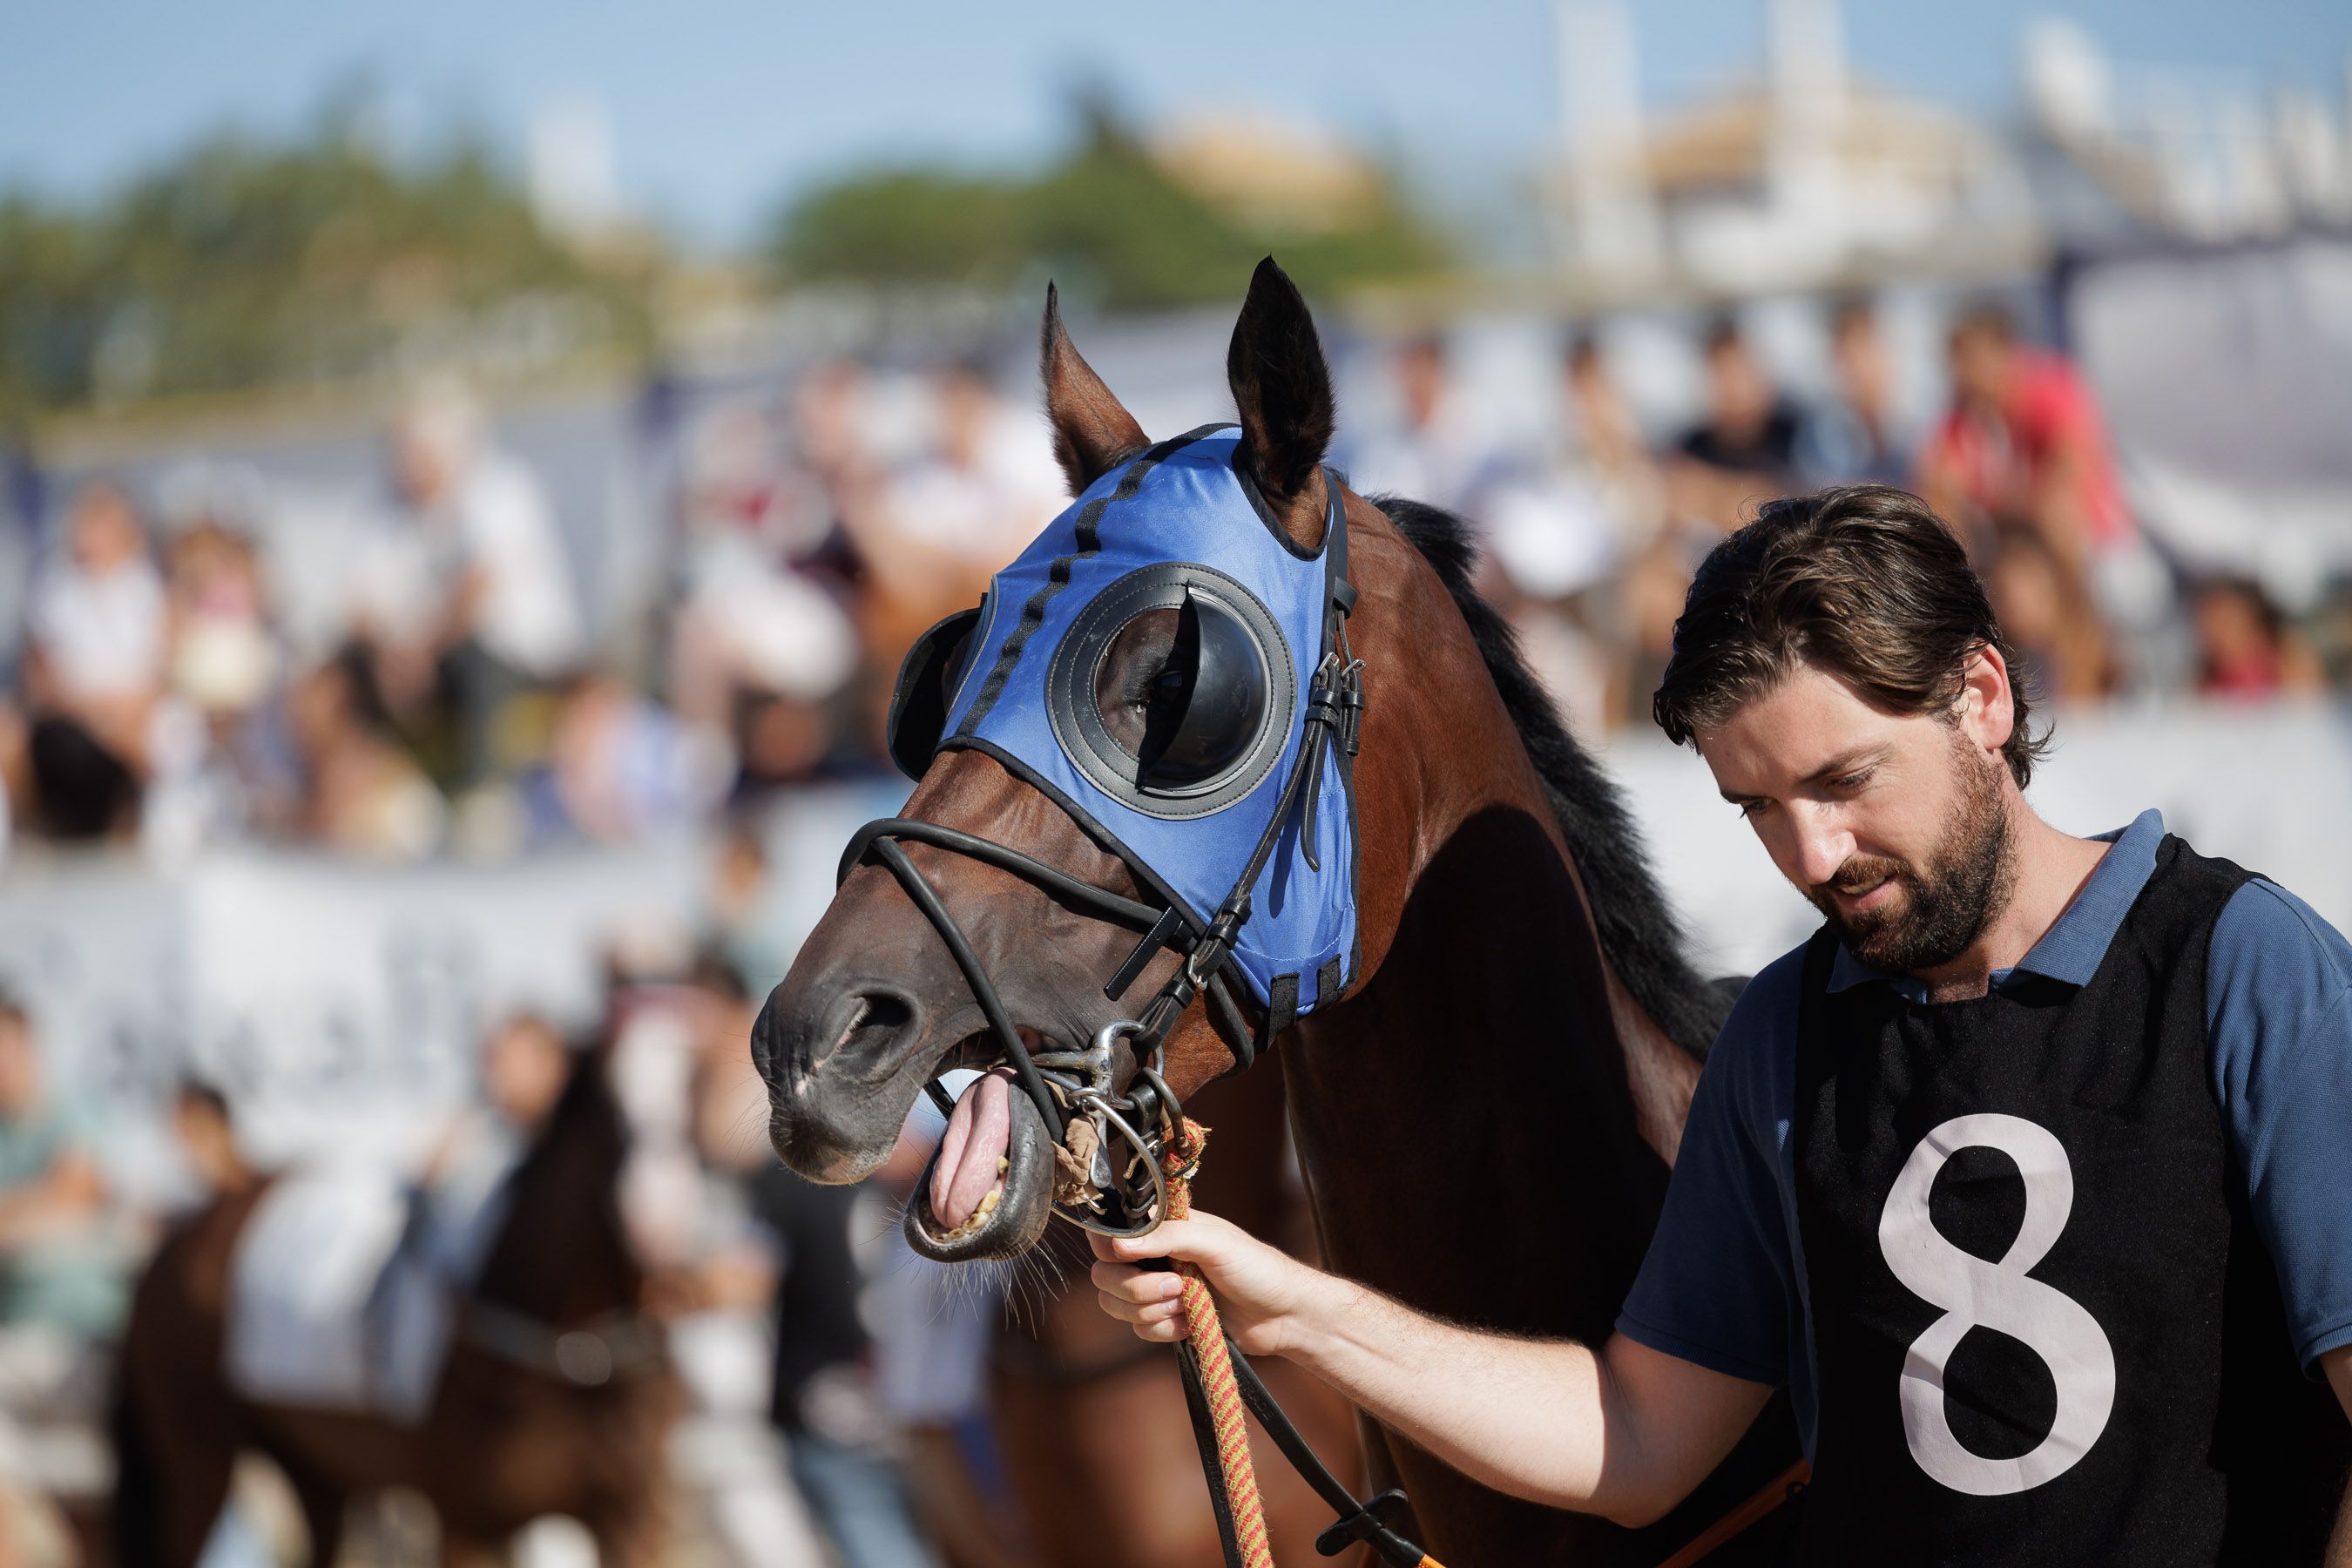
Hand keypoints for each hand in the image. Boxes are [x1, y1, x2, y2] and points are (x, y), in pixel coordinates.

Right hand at [1088, 1209, 1318, 1357]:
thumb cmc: (1257, 1269)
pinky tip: (1191, 1323)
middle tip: (1176, 1287)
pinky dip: (1165, 1330)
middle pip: (1105, 1275)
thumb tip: (1119, 1244)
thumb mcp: (1214, 1243)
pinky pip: (1140, 1329)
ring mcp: (1158, 1290)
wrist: (1284, 1316)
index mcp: (1164, 1228)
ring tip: (1188, 1305)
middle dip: (1136, 1288)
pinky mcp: (1167, 1320)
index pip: (1111, 1233)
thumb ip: (1166, 1237)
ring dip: (1151, 1311)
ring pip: (1116, 1305)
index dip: (1110, 1248)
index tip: (1127, 1258)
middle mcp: (1155, 1257)